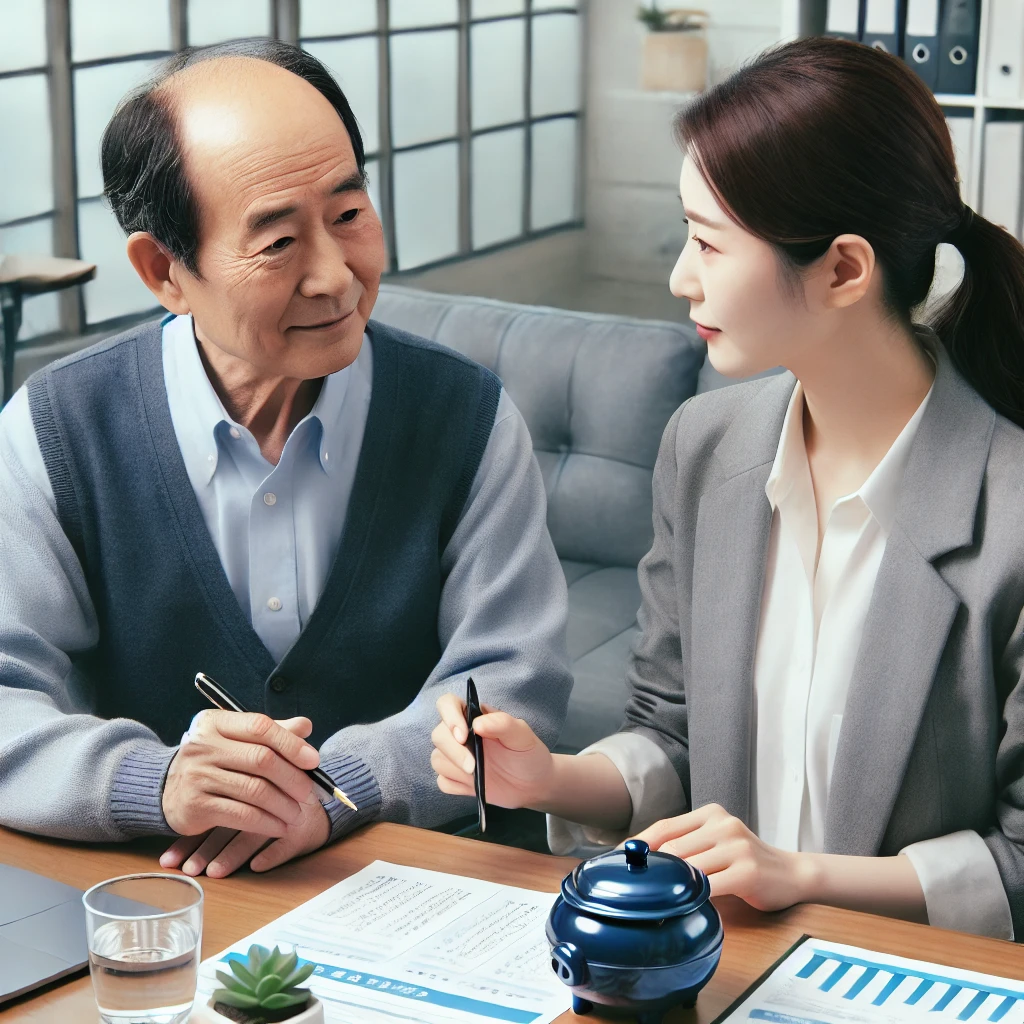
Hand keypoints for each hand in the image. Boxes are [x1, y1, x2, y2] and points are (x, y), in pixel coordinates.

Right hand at [160, 716, 329, 877]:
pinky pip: (241, 815)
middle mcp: (203, 745)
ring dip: (283, 805)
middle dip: (292, 777)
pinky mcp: (195, 806)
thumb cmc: (212, 760)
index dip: (291, 743)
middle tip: (309, 792)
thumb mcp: (235, 739)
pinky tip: (280, 827)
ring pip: (254, 790)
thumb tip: (306, 726)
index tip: (313, 760)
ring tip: (298, 814)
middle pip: (261, 759)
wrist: (164, 788)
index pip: (260, 726)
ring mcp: (197, 776)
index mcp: (215, 722)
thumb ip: (270, 732)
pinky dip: (267, 823)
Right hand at [431, 692, 554, 809]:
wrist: (533, 785)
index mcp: (474, 716)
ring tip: (478, 775)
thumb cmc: (528, 754)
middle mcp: (461, 734)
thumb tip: (477, 723)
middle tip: (473, 766)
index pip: (447, 704)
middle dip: (454, 752)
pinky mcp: (456, 778)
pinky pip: (443, 781)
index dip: (449, 716)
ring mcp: (457, 757)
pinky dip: (455, 785)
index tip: (463, 735)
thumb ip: (502, 723)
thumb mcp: (522, 735)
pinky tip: (474, 786)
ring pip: (437, 759)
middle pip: (438, 735)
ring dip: (454, 769)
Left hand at [633, 804, 811, 912]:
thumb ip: (688, 845)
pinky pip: (709, 887)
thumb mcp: (717, 842)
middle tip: (628, 887)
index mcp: (711, 813)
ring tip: (649, 900)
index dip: (638, 845)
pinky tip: (680, 907)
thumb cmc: (747, 861)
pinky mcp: (747, 871)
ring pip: (687, 867)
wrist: (793, 873)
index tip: (616, 860)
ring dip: (668, 886)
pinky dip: (691, 898)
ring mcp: (736, 846)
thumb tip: (646, 860)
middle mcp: (722, 824)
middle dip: (650, 869)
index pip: (665, 827)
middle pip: (673, 849)